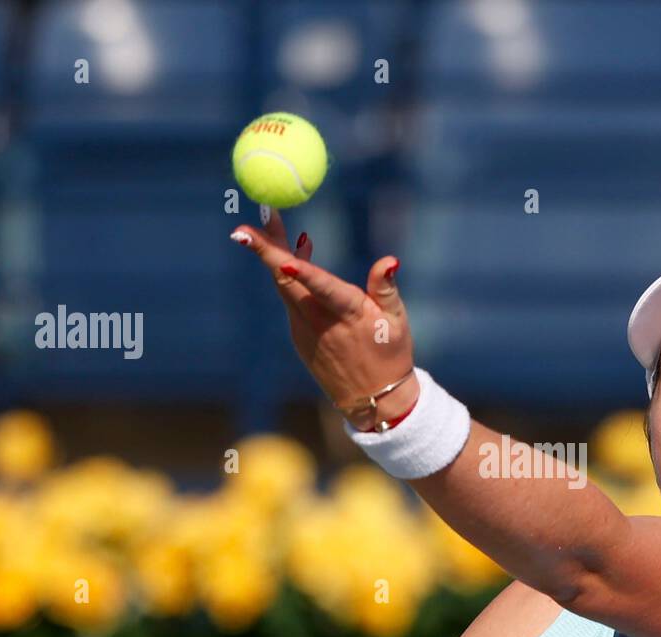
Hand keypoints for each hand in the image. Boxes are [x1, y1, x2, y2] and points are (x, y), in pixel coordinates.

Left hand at [230, 209, 417, 426]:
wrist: (374, 400)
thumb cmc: (391, 355)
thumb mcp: (397, 322)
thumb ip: (386, 288)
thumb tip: (389, 261)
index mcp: (347, 314)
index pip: (318, 287)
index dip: (298, 269)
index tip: (277, 253)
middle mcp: (319, 323)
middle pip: (286, 279)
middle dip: (270, 244)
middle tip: (263, 211)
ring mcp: (304, 331)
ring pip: (284, 287)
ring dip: (277, 255)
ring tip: (275, 223)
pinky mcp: (299, 337)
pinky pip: (290, 300)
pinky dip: (290, 277)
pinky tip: (295, 259)